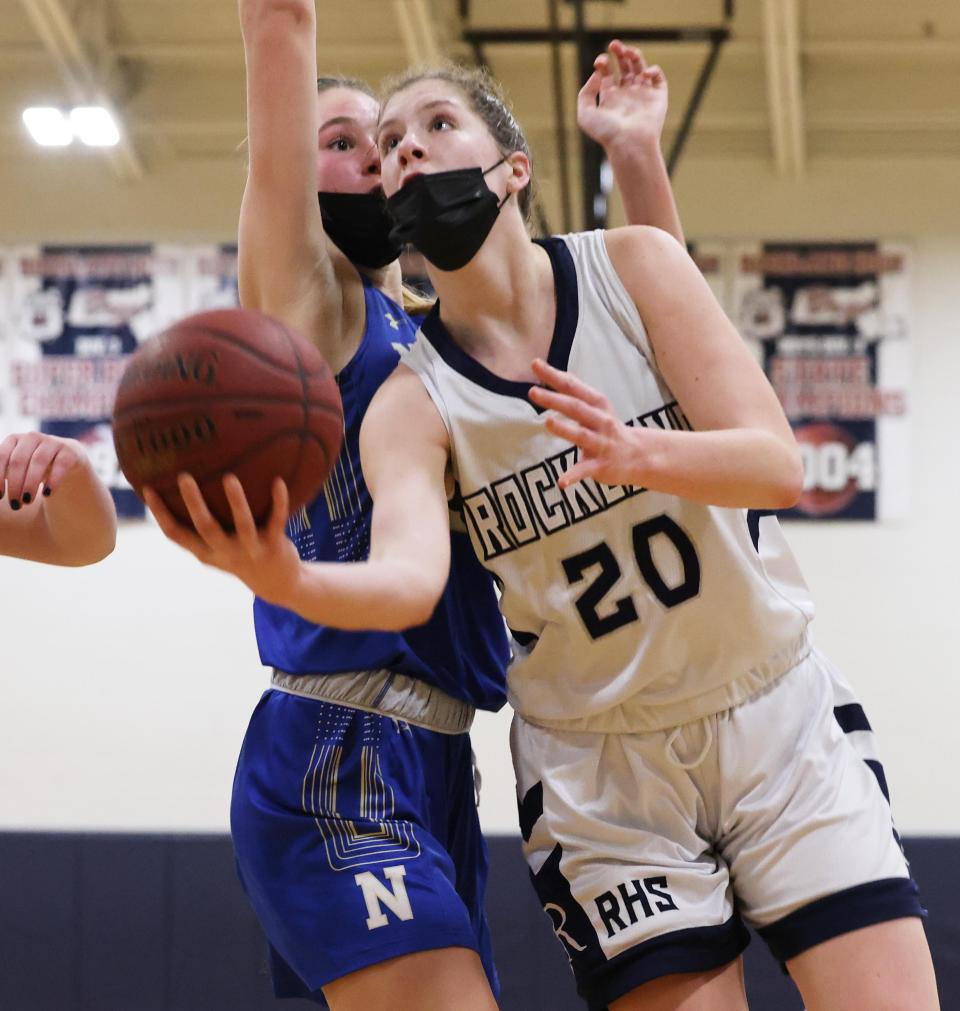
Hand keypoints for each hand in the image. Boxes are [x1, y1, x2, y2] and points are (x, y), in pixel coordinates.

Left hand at [0, 432, 88, 507]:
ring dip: (30, 484)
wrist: (65, 460)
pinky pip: (60, 465)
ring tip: (28, 502)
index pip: (2, 456)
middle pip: (19, 461)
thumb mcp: (16, 468)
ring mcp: (52, 442)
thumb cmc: (33, 467)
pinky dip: (53, 481)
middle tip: (15, 505)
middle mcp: (32, 437)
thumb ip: (3, 473)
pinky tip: (47, 494)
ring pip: (38, 461)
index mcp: (14, 439)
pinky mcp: (69, 452)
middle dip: (15, 485)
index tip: (0, 496)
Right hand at [144, 473, 302, 604]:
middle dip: (194, 503)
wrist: (278, 583)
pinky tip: (278, 482)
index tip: (147, 488)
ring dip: (236, 502)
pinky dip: (279, 502)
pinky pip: (276, 520)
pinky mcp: (274, 545)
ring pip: (242, 525)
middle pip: (205, 528)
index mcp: (206, 552)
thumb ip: (200, 528)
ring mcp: (251, 550)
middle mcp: (226, 552)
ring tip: (229, 477)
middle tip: (184, 476)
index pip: (176, 534)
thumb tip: (182, 490)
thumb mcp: (216, 548)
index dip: (160, 513)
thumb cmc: (241, 556)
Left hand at [529, 359, 648, 487]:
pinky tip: (560, 483)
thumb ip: (578, 394)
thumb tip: (556, 374)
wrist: (641, 456)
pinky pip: (585, 471)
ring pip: (582, 435)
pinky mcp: (601, 466)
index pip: (573, 387)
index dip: (554, 376)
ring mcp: (602, 444)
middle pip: (576, 408)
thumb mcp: (598, 408)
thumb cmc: (611, 430)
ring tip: (548, 422)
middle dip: (555, 399)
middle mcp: (600, 422)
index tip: (535, 364)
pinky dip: (573, 476)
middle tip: (533, 392)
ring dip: (565, 429)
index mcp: (597, 405)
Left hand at [577, 40, 667, 151]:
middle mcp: (627, 96)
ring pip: (640, 68)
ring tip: (628, 51)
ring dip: (635, 55)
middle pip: (624, 67)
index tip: (600, 62)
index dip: (603, 63)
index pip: (607, 74)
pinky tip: (644, 74)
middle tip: (614, 45)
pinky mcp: (657, 98)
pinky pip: (658, 78)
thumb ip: (586, 93)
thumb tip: (597, 75)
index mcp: (610, 99)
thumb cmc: (606, 133)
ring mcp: (642, 95)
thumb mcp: (585, 114)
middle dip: (619, 53)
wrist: (629, 144)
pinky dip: (653, 70)